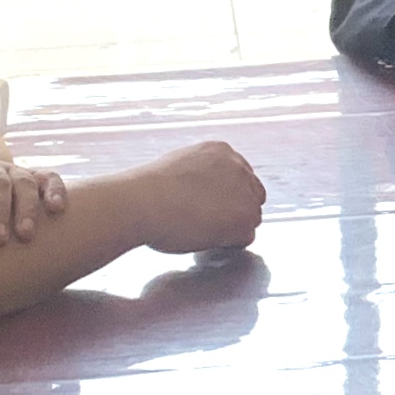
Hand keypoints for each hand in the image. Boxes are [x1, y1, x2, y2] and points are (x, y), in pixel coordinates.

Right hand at [133, 140, 266, 253]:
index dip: (228, 195)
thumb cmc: (148, 190)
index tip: (215, 206)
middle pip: (252, 195)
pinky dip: (229, 244)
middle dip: (236, 210)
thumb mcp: (179, 166)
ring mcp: (244, 192)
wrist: (141, 202)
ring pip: (251, 218)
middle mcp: (238, 167)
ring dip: (232, 228)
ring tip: (204, 233)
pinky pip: (246, 238)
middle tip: (212, 224)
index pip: (240, 176)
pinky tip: (207, 241)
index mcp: (221, 151)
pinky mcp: (243, 218)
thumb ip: (200, 175)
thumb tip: (200, 191)